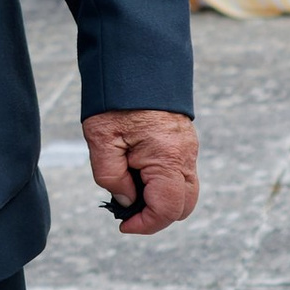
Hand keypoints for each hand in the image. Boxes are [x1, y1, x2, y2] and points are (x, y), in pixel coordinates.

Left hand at [83, 108, 198, 235]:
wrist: (135, 64)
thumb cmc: (116, 101)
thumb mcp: (101, 141)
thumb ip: (112, 178)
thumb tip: (126, 201)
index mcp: (167, 158)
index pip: (167, 210)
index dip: (145, 225)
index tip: (123, 224)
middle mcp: (185, 156)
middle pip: (183, 207)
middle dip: (156, 216)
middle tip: (127, 210)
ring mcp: (189, 149)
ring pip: (185, 192)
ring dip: (160, 200)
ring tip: (130, 189)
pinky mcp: (185, 143)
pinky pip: (180, 175)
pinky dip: (163, 184)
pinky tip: (138, 173)